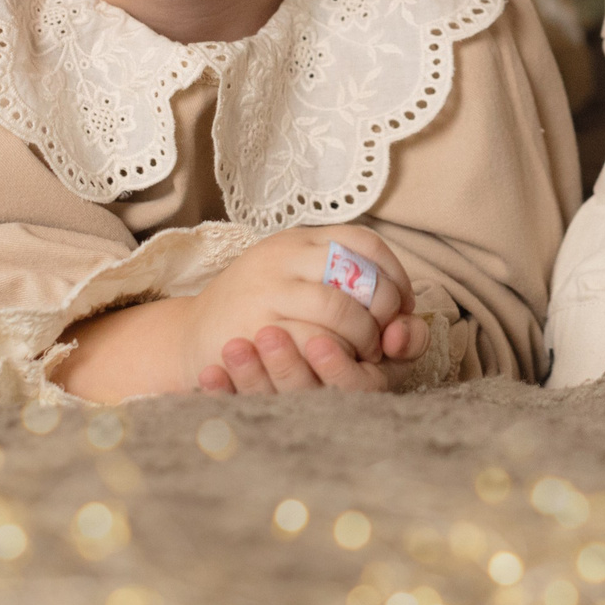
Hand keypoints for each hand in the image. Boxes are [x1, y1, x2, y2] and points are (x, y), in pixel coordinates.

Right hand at [177, 226, 412, 390]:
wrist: (195, 339)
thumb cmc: (264, 317)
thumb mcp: (306, 290)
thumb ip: (362, 301)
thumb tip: (409, 327)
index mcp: (299, 240)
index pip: (365, 242)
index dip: (394, 275)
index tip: (400, 306)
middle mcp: (282, 256)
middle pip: (359, 274)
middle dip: (382, 309)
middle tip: (382, 337)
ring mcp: (266, 290)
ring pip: (338, 308)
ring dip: (362, 337)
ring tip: (362, 353)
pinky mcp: (253, 327)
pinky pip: (310, 341)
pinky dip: (333, 357)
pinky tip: (333, 364)